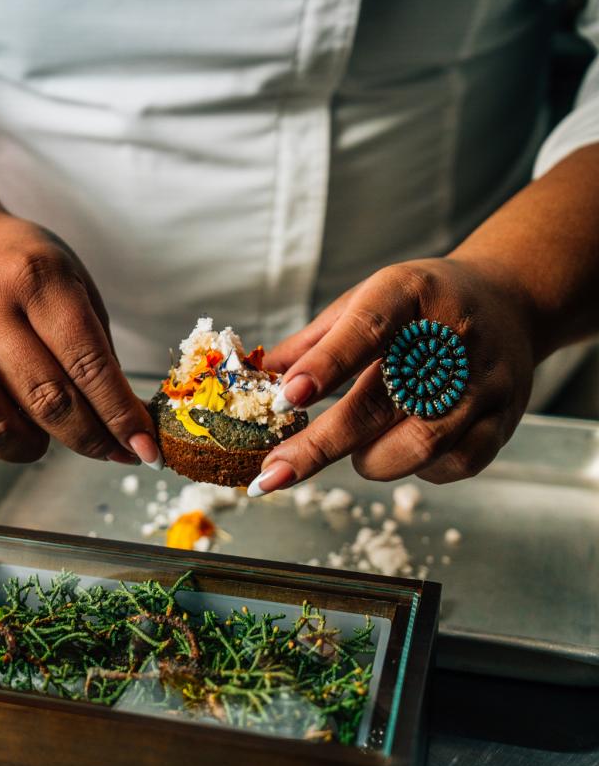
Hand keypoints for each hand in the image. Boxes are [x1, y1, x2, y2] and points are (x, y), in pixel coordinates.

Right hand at [0, 212, 161, 465]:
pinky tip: (8, 422)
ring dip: (36, 448)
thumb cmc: (24, 270)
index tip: (145, 449)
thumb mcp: (73, 283)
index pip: (86, 363)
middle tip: (115, 453)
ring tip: (51, 434)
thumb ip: (97, 349)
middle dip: (91, 439)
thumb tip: (126, 424)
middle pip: (47, 400)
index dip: (120, 414)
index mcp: (36, 278)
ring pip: (0, 428)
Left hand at [250, 258, 536, 493]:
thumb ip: (313, 342)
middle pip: (382, 403)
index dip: (326, 365)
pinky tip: (399, 449)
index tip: (285, 396)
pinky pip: (451, 464)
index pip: (366, 329)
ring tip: (352, 449)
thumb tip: (255, 379)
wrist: (510, 303)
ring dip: (368, 460)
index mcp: (409, 293)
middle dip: (320, 445)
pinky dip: (414, 469)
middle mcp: (452, 337)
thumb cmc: (421, 306)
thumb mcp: (366, 299)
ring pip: (418, 445)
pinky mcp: (502, 420)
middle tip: (274, 472)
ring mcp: (483, 382)